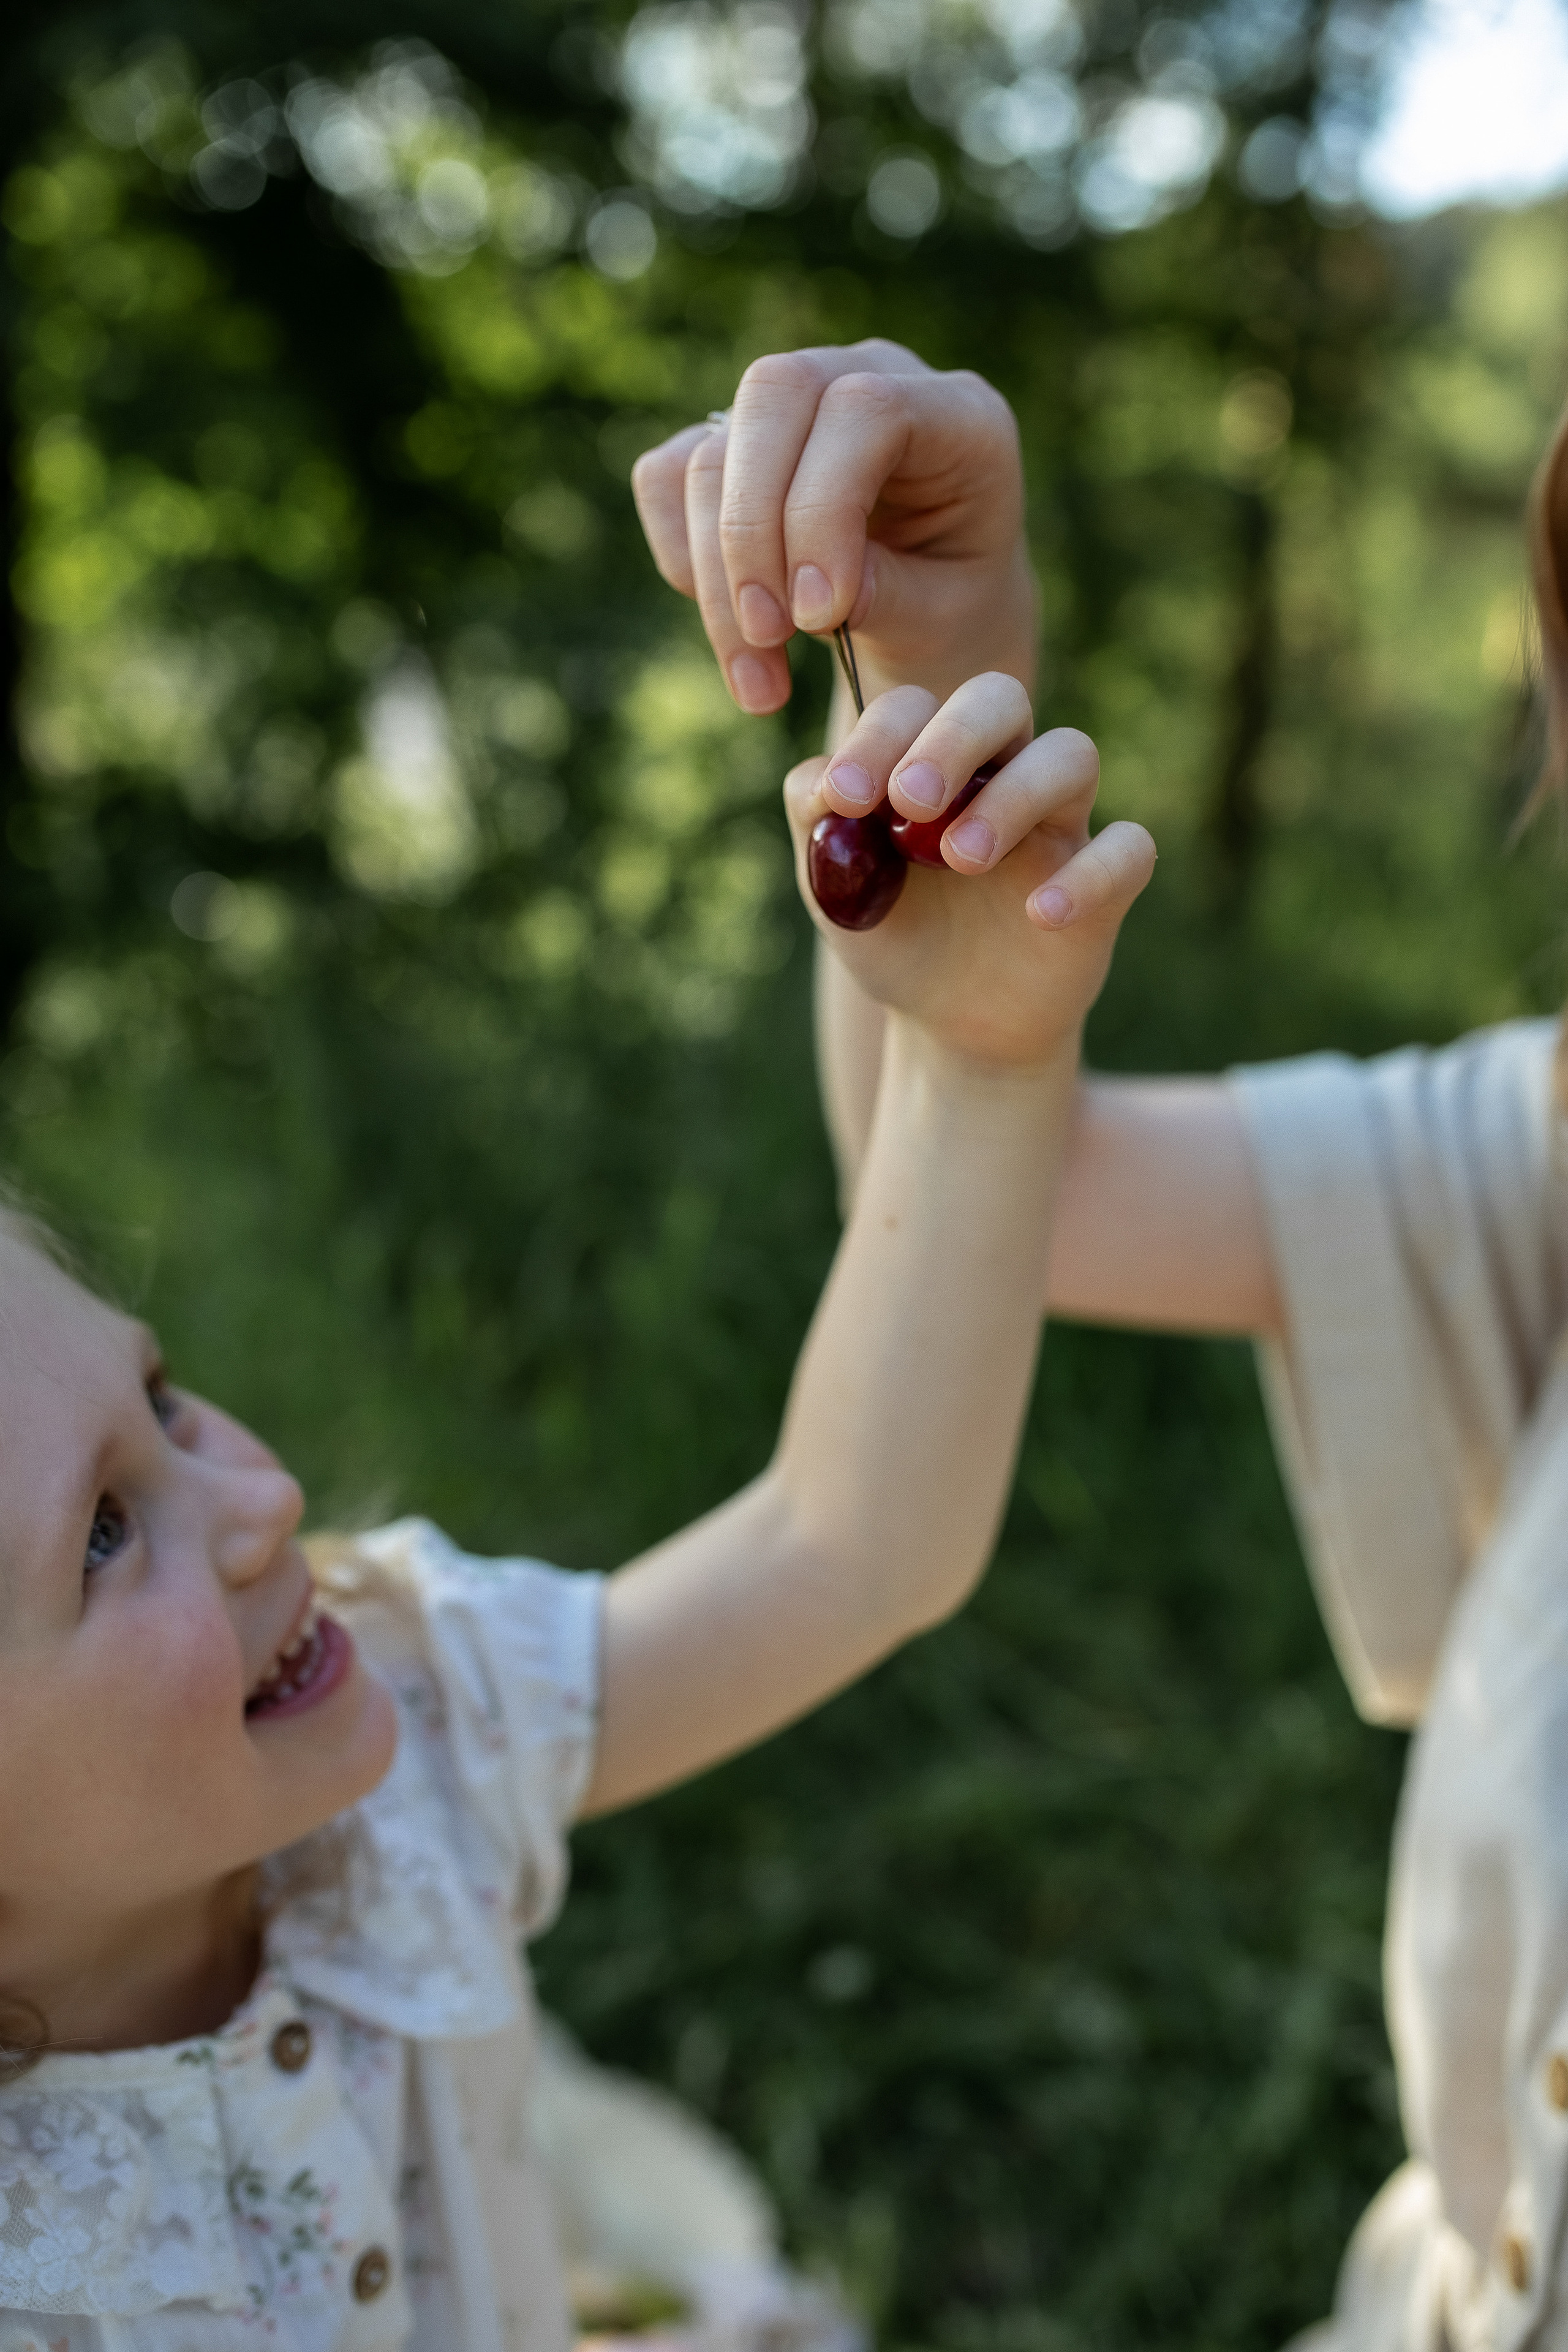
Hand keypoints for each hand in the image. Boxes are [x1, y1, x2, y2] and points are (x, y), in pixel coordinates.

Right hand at [632, 340, 1034, 715]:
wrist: (936, 619)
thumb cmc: (956, 615)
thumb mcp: (947, 623)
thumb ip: (891, 597)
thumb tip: (805, 591)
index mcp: (956, 413)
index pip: (866, 410)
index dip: (823, 509)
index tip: (815, 615)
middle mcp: (872, 377)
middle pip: (773, 394)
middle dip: (752, 529)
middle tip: (769, 637)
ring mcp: (796, 404)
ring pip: (711, 451)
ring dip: (717, 578)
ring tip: (760, 682)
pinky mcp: (732, 441)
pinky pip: (668, 477)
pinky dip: (683, 561)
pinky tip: (735, 633)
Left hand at [785, 673, 1155, 1070]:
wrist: (948, 1023)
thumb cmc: (894, 933)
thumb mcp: (833, 889)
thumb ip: (817, 826)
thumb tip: (821, 781)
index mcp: (931, 758)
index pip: (915, 707)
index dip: (879, 737)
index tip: (844, 797)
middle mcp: (1000, 771)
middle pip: (1000, 699)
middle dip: (954, 739)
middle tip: (911, 801)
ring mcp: (1058, 822)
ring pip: (1071, 755)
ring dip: (1015, 795)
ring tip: (961, 858)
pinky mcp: (1104, 881)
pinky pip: (1128, 851)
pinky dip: (1090, 874)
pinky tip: (1041, 912)